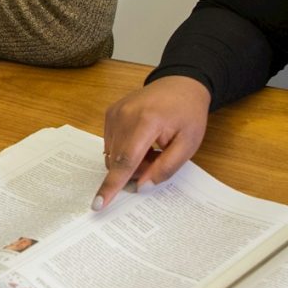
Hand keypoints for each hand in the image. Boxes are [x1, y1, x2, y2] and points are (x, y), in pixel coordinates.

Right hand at [94, 76, 211, 211]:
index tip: (98, 204)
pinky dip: (125, 150)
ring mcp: (114, 113)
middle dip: (135, 171)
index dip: (112, 185)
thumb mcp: (188, 144)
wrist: (181, 84)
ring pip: (112, 154)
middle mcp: (124, 115)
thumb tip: (142, 186)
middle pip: (118, 160)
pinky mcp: (110, 113)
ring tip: (152, 149)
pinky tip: (142, 141)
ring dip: (130, 161)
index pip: (126, 160)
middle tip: (157, 161)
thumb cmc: (188, 114)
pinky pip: (111, 144)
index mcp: (147, 122)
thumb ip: (166, 168)